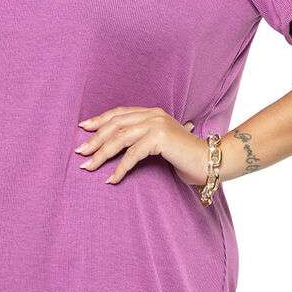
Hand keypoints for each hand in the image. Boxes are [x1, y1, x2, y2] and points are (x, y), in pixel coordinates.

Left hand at [75, 106, 210, 186]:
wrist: (211, 161)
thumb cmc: (184, 156)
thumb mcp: (159, 143)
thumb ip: (141, 138)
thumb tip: (113, 145)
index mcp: (151, 112)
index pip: (119, 113)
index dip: (99, 120)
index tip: (83, 129)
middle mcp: (153, 114)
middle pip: (115, 125)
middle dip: (95, 139)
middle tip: (80, 153)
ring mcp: (157, 124)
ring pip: (120, 138)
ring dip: (101, 154)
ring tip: (88, 167)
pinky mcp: (160, 138)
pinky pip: (132, 154)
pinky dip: (120, 168)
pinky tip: (111, 179)